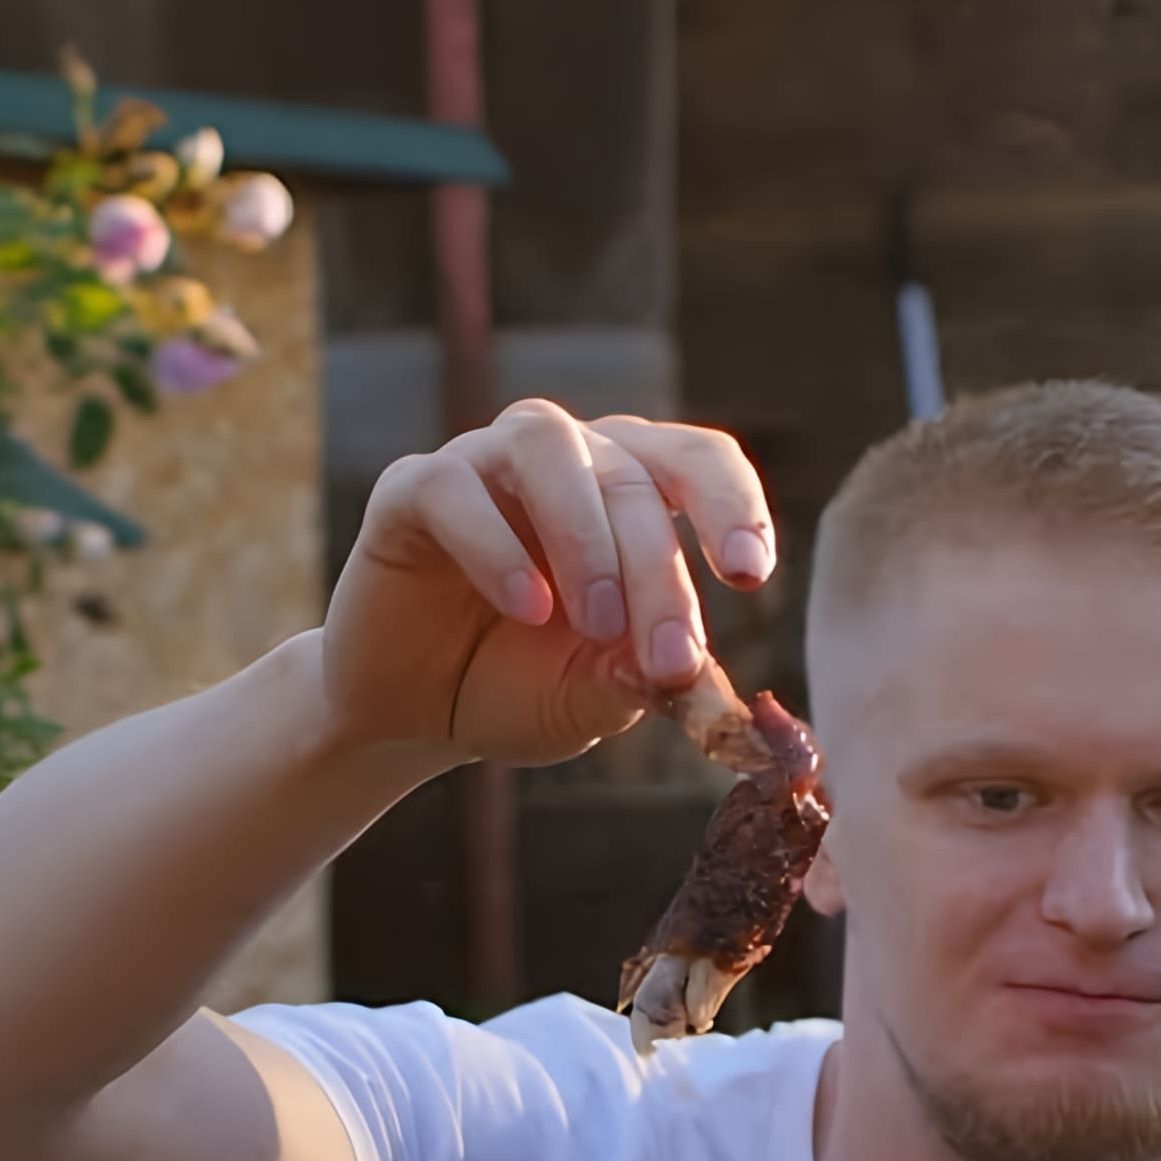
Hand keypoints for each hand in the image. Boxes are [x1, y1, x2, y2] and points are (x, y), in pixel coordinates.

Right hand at [320, 401, 778, 770]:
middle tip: (669, 660)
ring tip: (598, 624)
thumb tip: (686, 672)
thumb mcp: (592, 696)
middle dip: (659, 575)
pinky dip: (495, 546)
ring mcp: (484, 462)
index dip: (733, 505)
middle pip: (630, 479)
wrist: (411, 714)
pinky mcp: (410, 491)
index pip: (699, 461)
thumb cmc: (516, 686)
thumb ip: (638, 677)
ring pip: (547, 446)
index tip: (750, 574)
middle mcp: (564, 456)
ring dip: (585, 537)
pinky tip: (524, 607)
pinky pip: (454, 489)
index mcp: (627, 486)